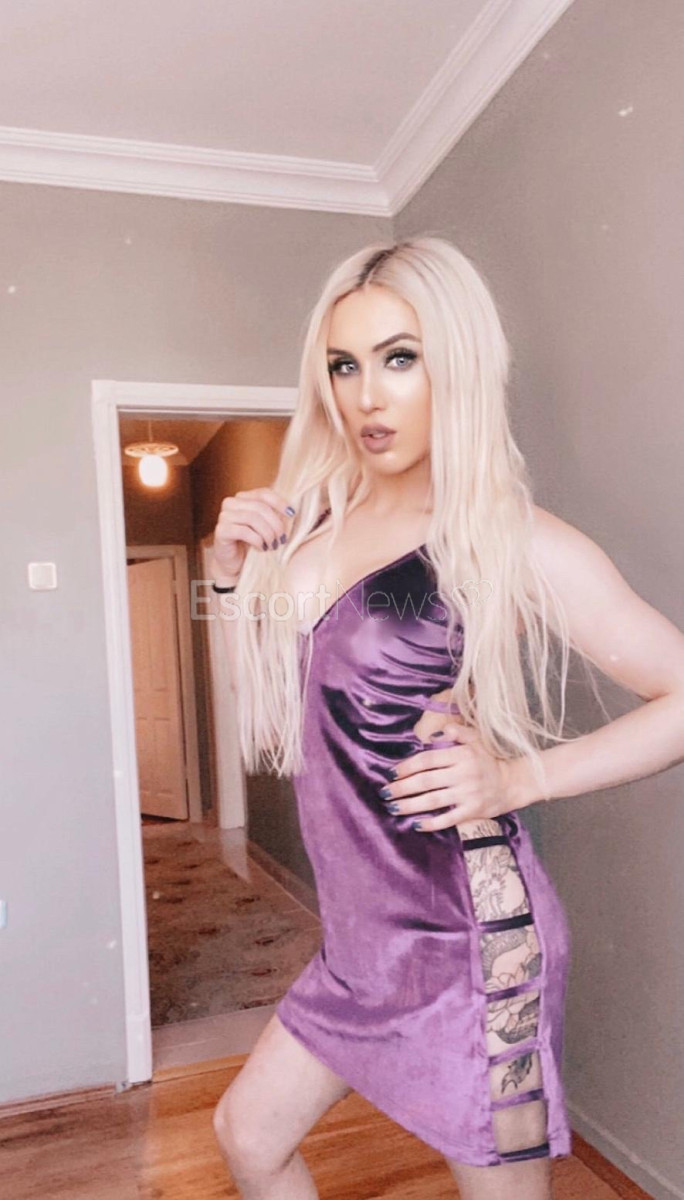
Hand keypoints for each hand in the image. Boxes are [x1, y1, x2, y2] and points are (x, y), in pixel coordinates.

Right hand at [210, 486, 295, 581]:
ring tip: (273, 546)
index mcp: (242, 497)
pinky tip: (262, 548)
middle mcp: (230, 503)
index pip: (263, 493)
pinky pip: (244, 531)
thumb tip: (292, 510)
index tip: (292, 514)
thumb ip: (274, 514)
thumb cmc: (253, 543)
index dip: (279, 502)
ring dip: (268, 534)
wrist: (235, 564)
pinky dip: (257, 541)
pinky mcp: (221, 531)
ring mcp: (224, 516)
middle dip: (275, 524)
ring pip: (252, 518)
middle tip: (282, 539)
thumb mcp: (266, 526)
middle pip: (260, 507)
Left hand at [380, 716, 516, 832]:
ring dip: (410, 806)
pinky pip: (448, 819)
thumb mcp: (476, 740)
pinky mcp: (472, 812)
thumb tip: (436, 733)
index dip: (407, 767)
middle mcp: (463, 774)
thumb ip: (457, 732)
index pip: (427, 760)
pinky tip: (415, 824)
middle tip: (385, 793)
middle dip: (402, 788)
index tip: (392, 773)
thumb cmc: (488, 760)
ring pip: (433, 801)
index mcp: (461, 755)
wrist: (511, 783)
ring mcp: (467, 795)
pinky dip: (431, 823)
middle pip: (426, 782)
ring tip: (393, 808)